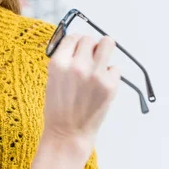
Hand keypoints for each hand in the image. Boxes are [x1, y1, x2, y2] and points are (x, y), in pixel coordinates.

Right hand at [44, 34, 120, 148]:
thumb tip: (77, 45)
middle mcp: (77, 65)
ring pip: (107, 44)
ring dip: (104, 50)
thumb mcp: (52, 77)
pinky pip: (116, 67)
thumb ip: (64, 60)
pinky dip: (111, 73)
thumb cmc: (57, 107)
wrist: (68, 131)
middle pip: (89, 39)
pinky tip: (102, 83)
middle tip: (89, 57)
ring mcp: (95, 74)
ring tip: (100, 61)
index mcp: (58, 63)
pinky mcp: (110, 85)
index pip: (72, 37)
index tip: (78, 47)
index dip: (76, 42)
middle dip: (89, 46)